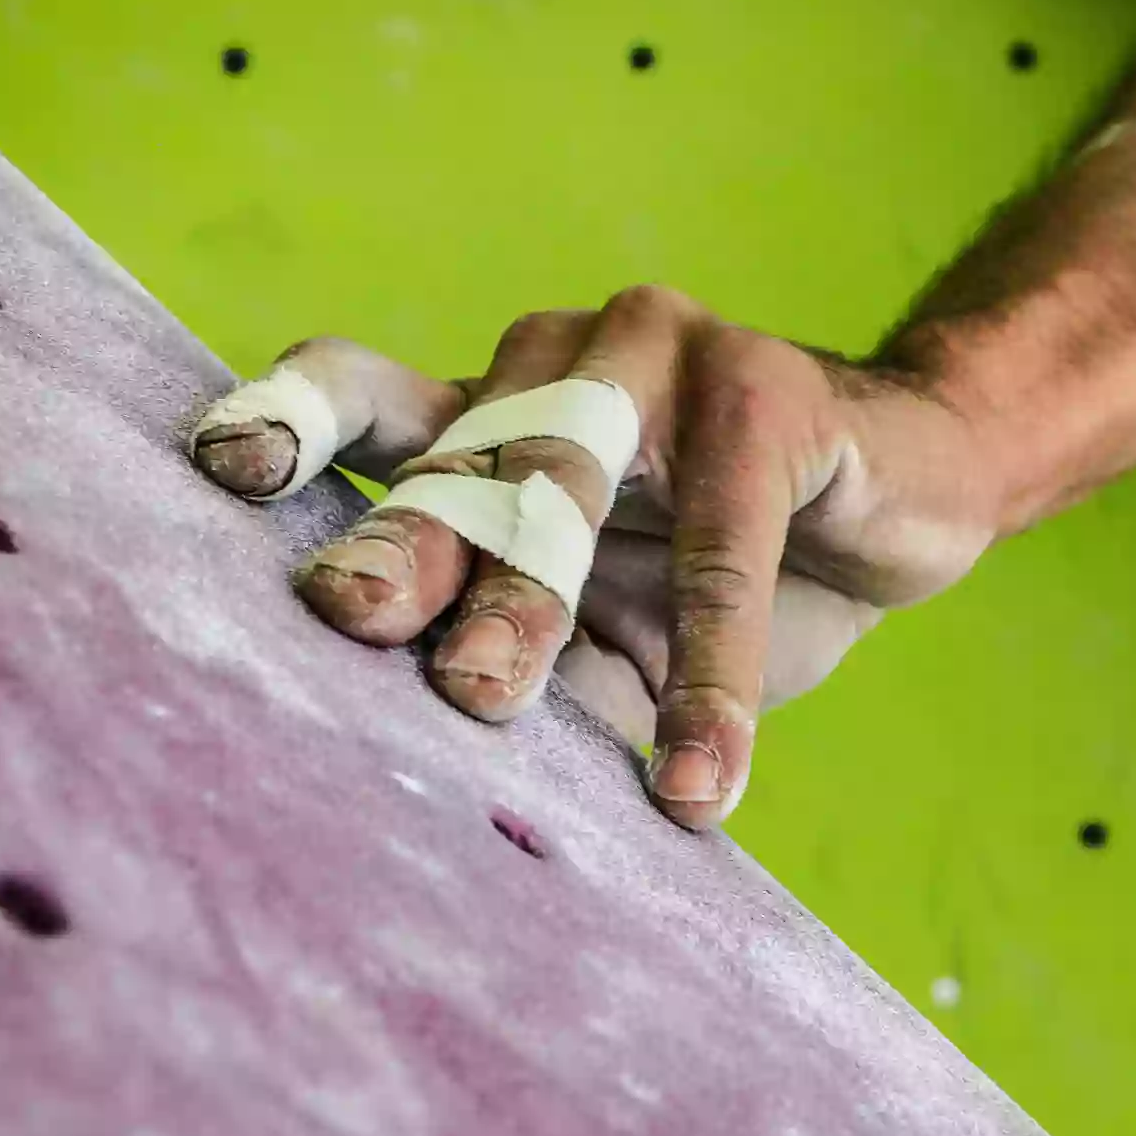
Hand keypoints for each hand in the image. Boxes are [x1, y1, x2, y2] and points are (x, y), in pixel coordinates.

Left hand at [191, 288, 992, 827]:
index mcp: (501, 408)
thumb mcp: (625, 630)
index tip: (224, 474)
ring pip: (571, 480)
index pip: (368, 395)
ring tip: (485, 698)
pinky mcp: (767, 395)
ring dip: (527, 595)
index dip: (292, 423)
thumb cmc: (745, 564)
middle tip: (353, 623)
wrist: (911, 495)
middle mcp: (561, 365)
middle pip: (461, 454)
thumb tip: (445, 775)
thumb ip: (547, 666)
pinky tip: (702, 774)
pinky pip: (726, 542)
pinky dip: (712, 668)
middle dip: (406, 545)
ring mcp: (663, 360)